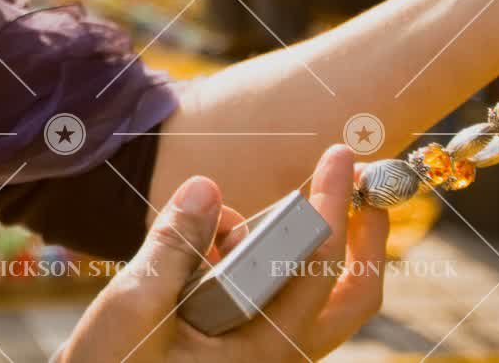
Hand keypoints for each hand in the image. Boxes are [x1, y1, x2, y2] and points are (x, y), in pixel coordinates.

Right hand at [60, 145, 385, 361]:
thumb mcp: (135, 305)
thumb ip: (174, 244)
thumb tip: (207, 187)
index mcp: (265, 348)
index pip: (318, 265)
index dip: (334, 202)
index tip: (338, 156)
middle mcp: (277, 356)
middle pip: (350, 296)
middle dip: (362, 236)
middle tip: (361, 186)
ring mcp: (262, 355)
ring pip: (314, 300)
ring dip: (302, 247)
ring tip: (239, 220)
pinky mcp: (241, 351)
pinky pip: (272, 302)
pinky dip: (258, 263)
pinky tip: (207, 246)